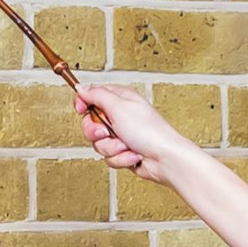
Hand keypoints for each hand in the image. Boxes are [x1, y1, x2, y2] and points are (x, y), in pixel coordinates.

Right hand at [75, 80, 191, 185]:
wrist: (165, 159)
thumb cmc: (150, 131)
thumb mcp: (119, 106)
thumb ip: (97, 95)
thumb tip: (81, 87)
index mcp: (119, 100)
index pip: (91, 97)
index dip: (83, 104)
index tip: (82, 110)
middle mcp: (120, 116)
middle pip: (90, 123)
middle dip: (96, 132)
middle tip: (106, 132)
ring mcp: (121, 136)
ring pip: (99, 144)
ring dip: (111, 147)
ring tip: (126, 145)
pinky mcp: (123, 153)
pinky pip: (109, 157)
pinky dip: (121, 158)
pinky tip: (134, 156)